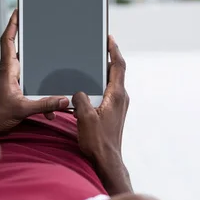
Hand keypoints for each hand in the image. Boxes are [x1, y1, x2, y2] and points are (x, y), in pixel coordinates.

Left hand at [0, 10, 69, 134]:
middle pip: (20, 50)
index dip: (13, 25)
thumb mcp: (22, 109)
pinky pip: (30, 89)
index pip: (8, 41)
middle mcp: (8, 73)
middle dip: (30, 40)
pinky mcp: (13, 93)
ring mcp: (10, 83)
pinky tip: (50, 112)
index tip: (18, 10)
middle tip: (40, 27)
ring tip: (54, 70)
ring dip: (40, 73)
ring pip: (28, 72)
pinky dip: (41, 97)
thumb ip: (44, 105)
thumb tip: (65, 100)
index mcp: (7, 69)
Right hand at [72, 36, 131, 194]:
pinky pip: (107, 94)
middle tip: (94, 48)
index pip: (118, 66)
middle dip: (105, 59)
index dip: (114, 50)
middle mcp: (121, 98)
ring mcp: (119, 106)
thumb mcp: (85, 117)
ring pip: (110, 83)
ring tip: (87, 66)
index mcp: (117, 95)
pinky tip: (85, 89)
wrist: (107, 161)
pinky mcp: (114, 113)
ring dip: (100, 74)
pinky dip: (98, 86)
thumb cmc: (97, 142)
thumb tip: (78, 92)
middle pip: (115, 72)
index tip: (108, 38)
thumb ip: (80, 99)